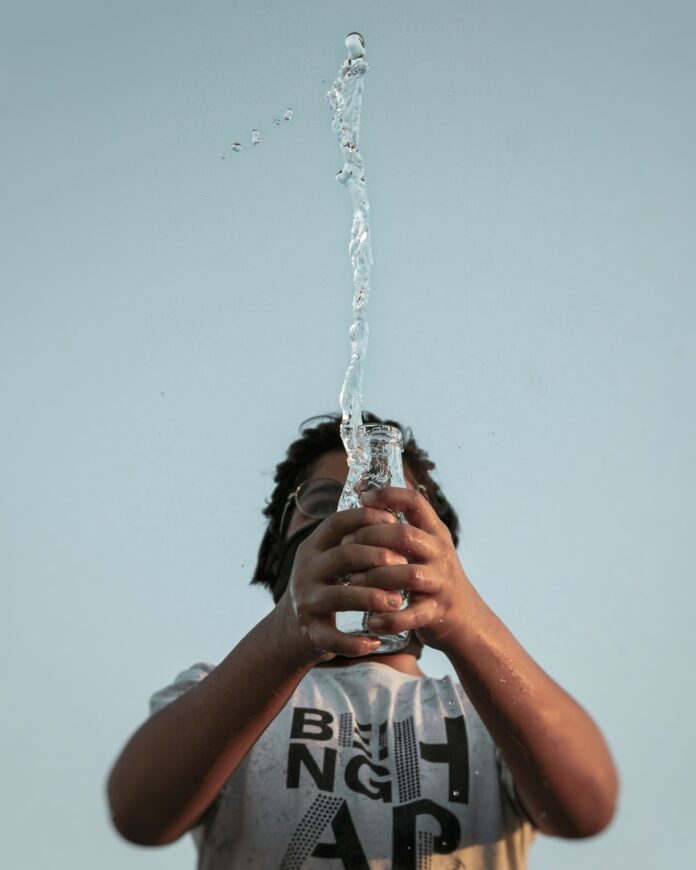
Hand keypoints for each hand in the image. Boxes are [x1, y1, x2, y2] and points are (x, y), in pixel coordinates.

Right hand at [277, 507, 409, 661]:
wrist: (291, 628)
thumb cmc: (325, 584)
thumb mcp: (329, 556)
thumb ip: (352, 537)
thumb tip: (391, 503)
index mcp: (313, 547)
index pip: (336, 522)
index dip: (364, 517)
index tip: (392, 519)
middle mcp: (306, 570)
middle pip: (343, 556)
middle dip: (377, 557)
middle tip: (403, 565)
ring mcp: (306, 601)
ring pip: (340, 596)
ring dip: (372, 597)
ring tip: (397, 601)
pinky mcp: (310, 631)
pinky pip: (333, 638)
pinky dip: (355, 642)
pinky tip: (375, 641)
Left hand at [343, 487, 471, 649]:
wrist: (465, 618)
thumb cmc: (432, 576)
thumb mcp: (425, 546)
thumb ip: (401, 526)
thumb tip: (365, 500)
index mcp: (435, 532)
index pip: (415, 501)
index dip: (389, 495)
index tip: (363, 498)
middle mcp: (440, 552)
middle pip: (405, 535)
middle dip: (370, 537)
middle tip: (345, 545)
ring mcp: (441, 582)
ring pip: (409, 574)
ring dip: (376, 576)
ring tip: (352, 580)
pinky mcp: (437, 611)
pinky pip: (412, 615)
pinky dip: (390, 619)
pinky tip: (371, 621)